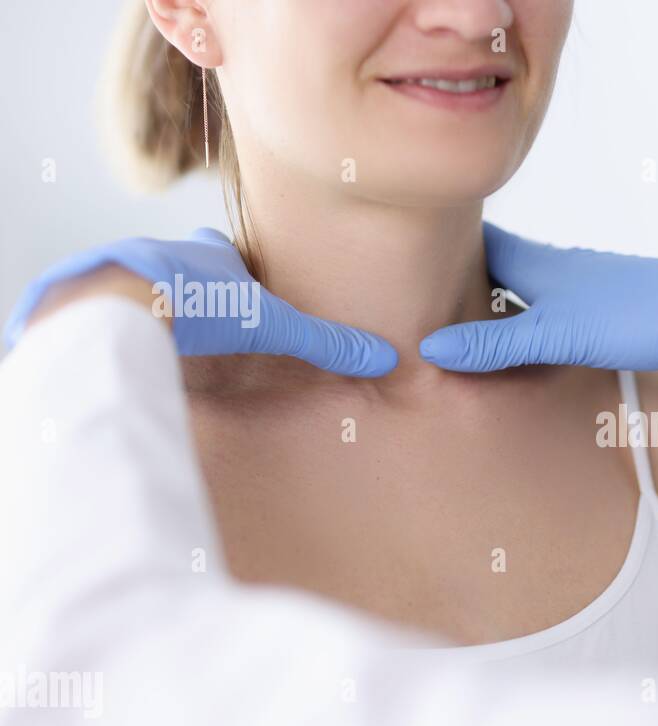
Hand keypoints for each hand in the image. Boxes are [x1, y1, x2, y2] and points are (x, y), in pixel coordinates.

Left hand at [5, 228, 396, 376]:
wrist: (119, 301)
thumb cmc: (199, 304)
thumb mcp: (273, 326)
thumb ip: (324, 344)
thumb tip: (384, 358)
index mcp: (213, 257)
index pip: (228, 254)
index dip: (238, 271)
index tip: (246, 288)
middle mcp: (169, 256)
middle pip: (188, 266)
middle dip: (199, 288)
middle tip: (211, 314)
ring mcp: (128, 274)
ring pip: (149, 286)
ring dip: (161, 308)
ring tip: (172, 338)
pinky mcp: (94, 300)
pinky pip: (112, 309)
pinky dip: (123, 325)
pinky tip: (133, 350)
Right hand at [420, 223, 657, 392]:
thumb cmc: (640, 318)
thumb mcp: (558, 336)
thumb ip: (495, 345)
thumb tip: (427, 349)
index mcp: (542, 263)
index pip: (477, 244)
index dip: (440, 249)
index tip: (404, 257)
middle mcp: (564, 267)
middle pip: (503, 265)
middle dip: (466, 279)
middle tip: (426, 300)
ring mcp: (591, 286)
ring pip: (533, 288)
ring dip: (503, 302)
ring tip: (471, 327)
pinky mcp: (616, 308)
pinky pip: (560, 308)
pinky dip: (537, 319)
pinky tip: (540, 342)